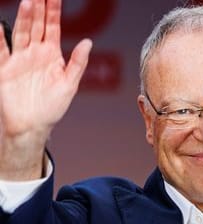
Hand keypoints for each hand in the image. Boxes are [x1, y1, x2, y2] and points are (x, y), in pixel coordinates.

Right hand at [0, 0, 91, 178]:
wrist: (32, 125)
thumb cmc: (53, 107)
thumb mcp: (70, 84)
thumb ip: (78, 63)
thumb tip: (88, 42)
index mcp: (51, 55)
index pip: (52, 27)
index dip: (53, 11)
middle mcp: (34, 53)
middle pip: (36, 25)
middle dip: (38, 9)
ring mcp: (19, 59)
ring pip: (21, 33)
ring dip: (24, 18)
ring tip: (28, 2)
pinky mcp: (4, 69)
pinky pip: (1, 50)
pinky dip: (0, 38)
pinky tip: (0, 24)